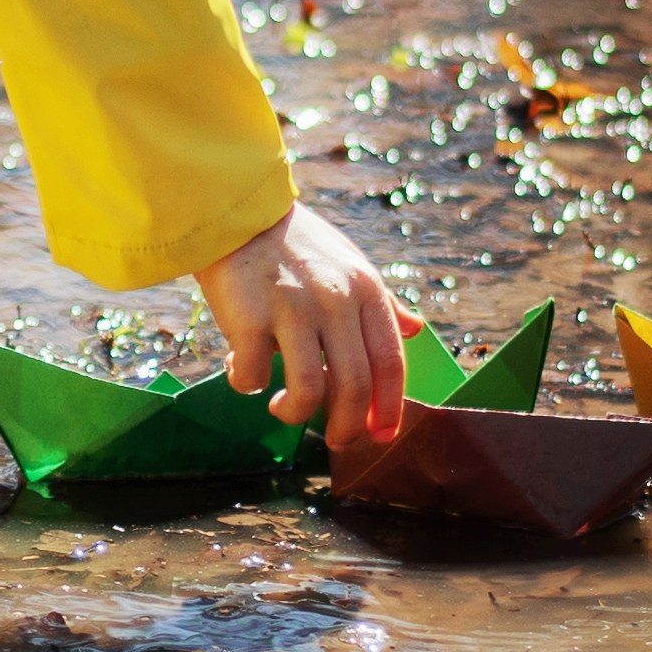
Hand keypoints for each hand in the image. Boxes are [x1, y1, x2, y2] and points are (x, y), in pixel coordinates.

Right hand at [198, 202, 407, 451]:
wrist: (236, 211)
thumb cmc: (296, 244)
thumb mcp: (349, 264)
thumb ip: (383, 302)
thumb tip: (416, 329)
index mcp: (365, 289)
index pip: (390, 363)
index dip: (389, 408)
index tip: (380, 435)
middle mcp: (335, 300)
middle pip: (355, 386)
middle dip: (347, 427)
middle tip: (335, 439)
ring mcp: (292, 308)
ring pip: (310, 390)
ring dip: (296, 414)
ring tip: (284, 409)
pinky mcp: (249, 317)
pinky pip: (253, 376)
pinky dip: (248, 385)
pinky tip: (242, 374)